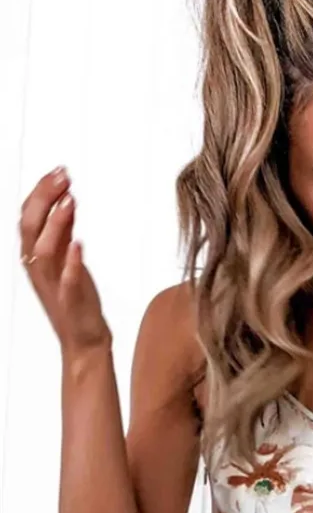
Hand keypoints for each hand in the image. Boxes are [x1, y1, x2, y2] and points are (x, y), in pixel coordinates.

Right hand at [19, 166, 111, 358]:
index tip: (57, 171)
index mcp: (34, 258)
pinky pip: (66, 281)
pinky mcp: (71, 302)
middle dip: (44, 199)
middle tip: (62, 178)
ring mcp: (53, 286)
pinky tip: (79, 244)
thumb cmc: (76, 301)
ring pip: (43, 252)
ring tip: (69, 202)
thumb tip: (65, 199)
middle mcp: (39, 270)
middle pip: (30, 228)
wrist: (84, 341)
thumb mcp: (66, 260)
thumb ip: (63, 232)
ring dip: (55, 224)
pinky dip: (71, 262)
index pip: (27, 218)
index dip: (39, 192)